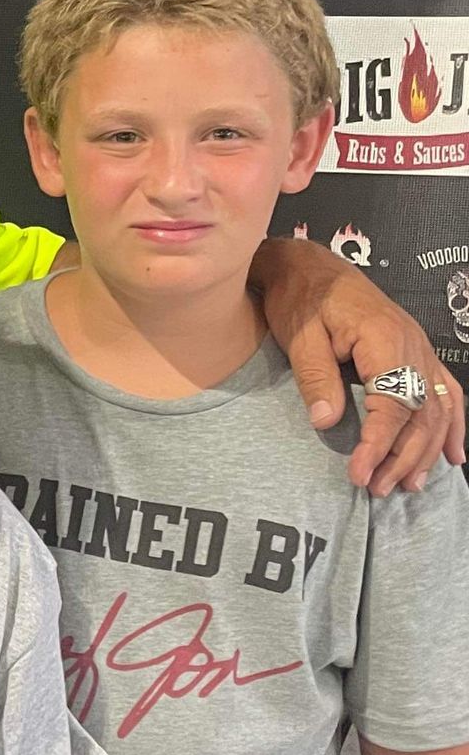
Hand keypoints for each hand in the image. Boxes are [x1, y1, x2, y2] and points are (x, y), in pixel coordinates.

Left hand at [250, 239, 461, 493]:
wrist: (308, 266)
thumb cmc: (300, 297)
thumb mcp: (300, 336)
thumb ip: (316, 379)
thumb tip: (328, 423)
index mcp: (386, 340)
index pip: (392, 406)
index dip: (378, 445)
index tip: (359, 474)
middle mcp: (413, 345)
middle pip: (422, 413)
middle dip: (402, 457)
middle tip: (377, 489)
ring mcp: (420, 348)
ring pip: (437, 408)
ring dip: (427, 450)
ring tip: (407, 484)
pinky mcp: (416, 352)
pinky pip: (446, 392)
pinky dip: (452, 425)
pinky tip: (453, 455)